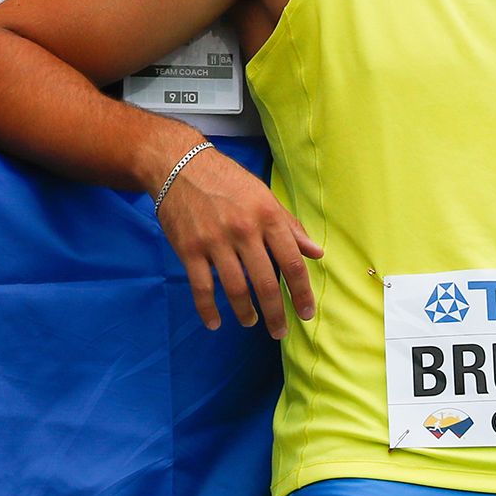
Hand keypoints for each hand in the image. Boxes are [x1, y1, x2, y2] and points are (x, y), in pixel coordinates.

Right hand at [152, 140, 321, 335]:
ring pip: (236, 289)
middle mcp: (243, 229)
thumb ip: (290, 226)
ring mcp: (214, 240)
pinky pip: (201, 288)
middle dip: (276, 313)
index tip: (305, 313)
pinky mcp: (189, 248)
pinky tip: (215, 322)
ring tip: (251, 321)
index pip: (292, 262)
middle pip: (266, 283)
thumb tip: (317, 253)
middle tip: (279, 331)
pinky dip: (208, 310)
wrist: (178, 164)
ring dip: (246, 313)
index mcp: (267, 215)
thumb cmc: (226, 180)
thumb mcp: (264, 196)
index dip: (302, 293)